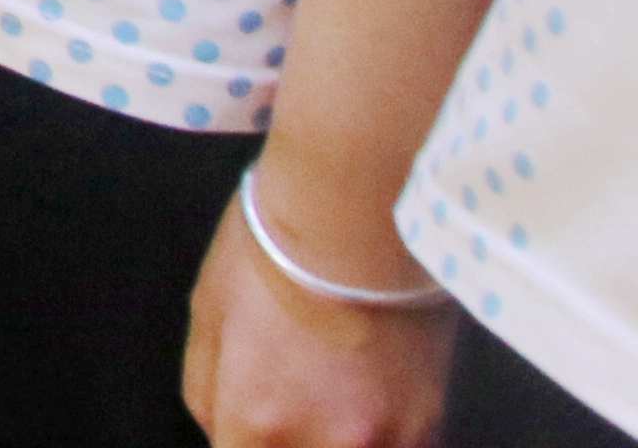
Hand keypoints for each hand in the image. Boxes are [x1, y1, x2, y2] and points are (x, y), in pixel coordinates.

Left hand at [182, 180, 453, 447]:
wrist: (355, 213)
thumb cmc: (269, 254)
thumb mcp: (209, 318)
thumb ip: (211, 393)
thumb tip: (224, 432)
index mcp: (255, 420)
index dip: (243, 442)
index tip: (253, 424)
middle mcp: (322, 444)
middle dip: (292, 439)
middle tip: (296, 394)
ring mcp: (383, 439)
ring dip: (338, 438)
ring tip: (334, 391)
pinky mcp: (430, 422)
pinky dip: (383, 437)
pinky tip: (370, 398)